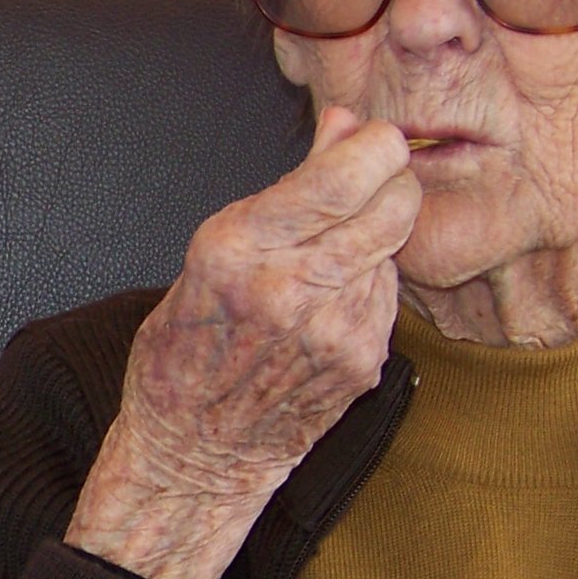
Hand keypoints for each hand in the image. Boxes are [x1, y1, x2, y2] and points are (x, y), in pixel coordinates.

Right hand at [66, 105, 418, 578]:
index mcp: (235, 250)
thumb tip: (342, 125)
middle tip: (376, 177)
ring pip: (393, 248)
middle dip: (393, 180)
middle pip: (391, 205)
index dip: (375, 145)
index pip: (342, 175)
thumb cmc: (184, 351)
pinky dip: (369, 286)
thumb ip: (286, 193)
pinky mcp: (361, 362)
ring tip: (328, 257)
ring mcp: (332, 330)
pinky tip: (328, 303)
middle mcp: (288, 288)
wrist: (192, 454)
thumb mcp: (210, 254)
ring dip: (376, 238)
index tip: (375, 137)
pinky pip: (386, 296)